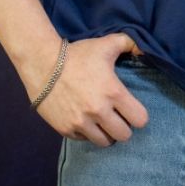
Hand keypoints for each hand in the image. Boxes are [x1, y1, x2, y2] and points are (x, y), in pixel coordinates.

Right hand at [33, 33, 149, 145]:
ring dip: (106, 133)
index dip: (138, 115)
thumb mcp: (106, 43)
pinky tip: (85, 120)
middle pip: (124, 135)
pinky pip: (84, 139)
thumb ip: (129, 43)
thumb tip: (143, 49)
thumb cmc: (77, 54)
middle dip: (123, 127)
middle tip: (117, 118)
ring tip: (102, 122)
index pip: (140, 119)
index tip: (132, 110)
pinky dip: (86, 133)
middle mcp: (99, 111)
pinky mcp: (65, 129)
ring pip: (104, 142)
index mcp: (114, 93)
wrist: (41, 62)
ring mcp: (81, 122)